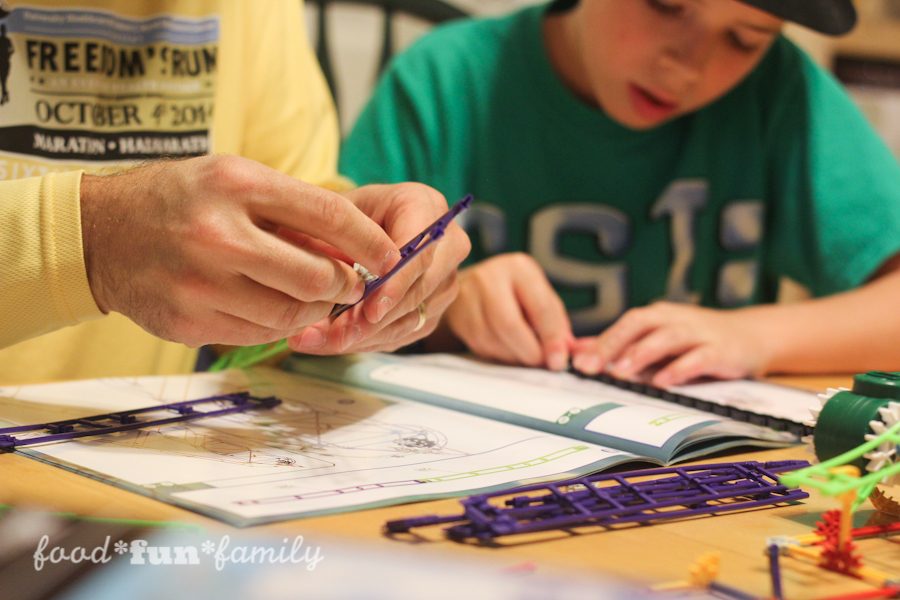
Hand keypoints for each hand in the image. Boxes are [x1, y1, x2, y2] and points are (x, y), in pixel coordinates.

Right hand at [80, 155, 401, 346]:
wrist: (100, 234)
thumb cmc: (181, 200)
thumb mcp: (235, 180)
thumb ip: (292, 210)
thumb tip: (355, 248)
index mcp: (237, 183)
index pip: (328, 215)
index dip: (370, 241)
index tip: (391, 256)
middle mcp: (219, 234)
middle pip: (317, 277)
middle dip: (345, 285)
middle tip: (348, 283)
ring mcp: (200, 283)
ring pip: (293, 313)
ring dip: (313, 308)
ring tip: (307, 294)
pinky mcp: (189, 321)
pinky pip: (259, 334)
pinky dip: (277, 323)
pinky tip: (269, 305)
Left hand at [287, 183, 470, 353]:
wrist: (354, 229)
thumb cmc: (343, 216)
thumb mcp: (332, 215)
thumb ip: (333, 240)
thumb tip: (327, 279)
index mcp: (425, 205)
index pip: (421, 252)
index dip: (396, 284)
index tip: (370, 311)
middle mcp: (447, 243)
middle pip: (419, 290)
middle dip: (374, 320)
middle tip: (334, 335)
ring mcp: (445, 279)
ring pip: (411, 318)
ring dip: (365, 336)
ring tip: (318, 340)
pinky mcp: (434, 308)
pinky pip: (405, 333)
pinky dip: (368, 341)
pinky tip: (333, 341)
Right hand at [437, 253, 572, 369]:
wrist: (472, 286)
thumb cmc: (514, 292)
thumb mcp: (539, 296)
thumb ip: (555, 323)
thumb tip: (566, 353)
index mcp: (518, 268)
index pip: (539, 307)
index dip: (551, 339)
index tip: (559, 360)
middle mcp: (489, 278)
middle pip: (509, 325)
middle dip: (529, 351)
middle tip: (541, 363)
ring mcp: (468, 297)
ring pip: (492, 340)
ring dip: (514, 357)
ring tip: (526, 355)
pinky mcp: (457, 318)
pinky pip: (480, 347)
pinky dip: (499, 356)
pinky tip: (507, 350)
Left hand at [571, 302, 771, 385]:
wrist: (752, 337)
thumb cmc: (697, 340)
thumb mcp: (658, 338)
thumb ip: (620, 345)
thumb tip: (579, 351)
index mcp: (658, 316)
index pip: (625, 324)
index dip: (601, 341)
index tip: (577, 362)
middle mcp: (675, 319)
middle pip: (640, 324)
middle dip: (614, 344)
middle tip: (592, 365)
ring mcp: (699, 334)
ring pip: (667, 338)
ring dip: (642, 354)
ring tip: (620, 371)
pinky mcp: (721, 351)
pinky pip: (698, 358)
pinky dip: (680, 368)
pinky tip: (664, 381)